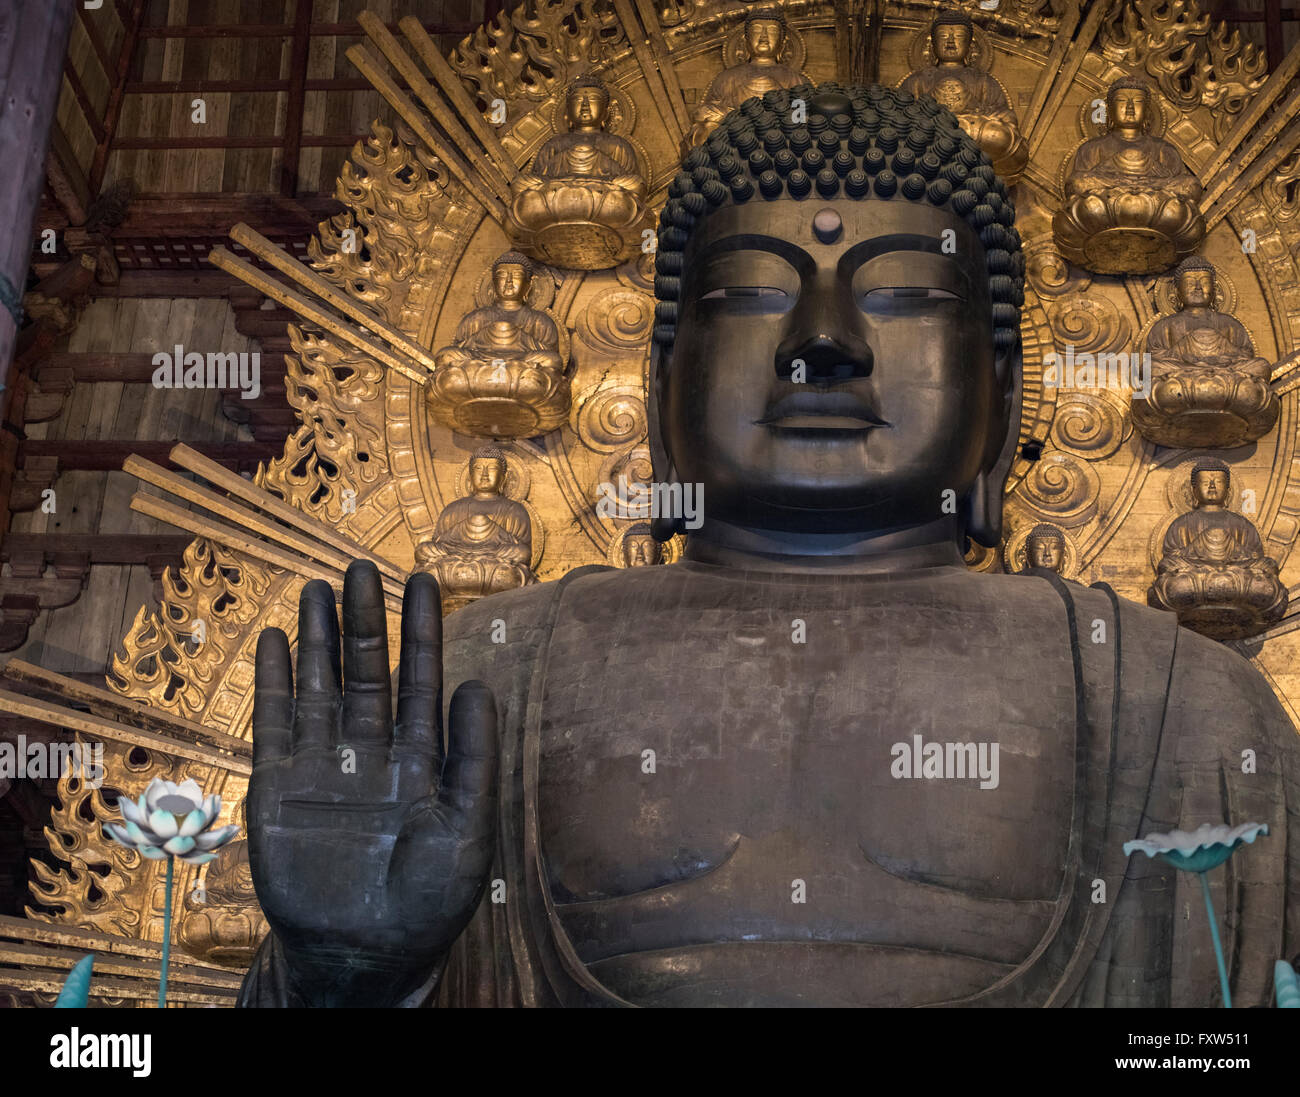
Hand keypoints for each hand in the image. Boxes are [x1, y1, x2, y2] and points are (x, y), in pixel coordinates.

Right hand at [247, 560, 497, 1005]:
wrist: (365, 955)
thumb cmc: (429, 900)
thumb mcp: (467, 827)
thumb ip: (472, 756)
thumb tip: (477, 683)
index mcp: (422, 759)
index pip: (421, 680)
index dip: (421, 631)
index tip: (422, 580)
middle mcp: (372, 753)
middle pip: (367, 672)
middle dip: (366, 621)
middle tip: (362, 568)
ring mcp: (324, 767)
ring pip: (320, 687)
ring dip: (319, 639)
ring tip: (318, 587)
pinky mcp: (279, 788)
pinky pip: (275, 725)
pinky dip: (275, 683)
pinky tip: (277, 641)